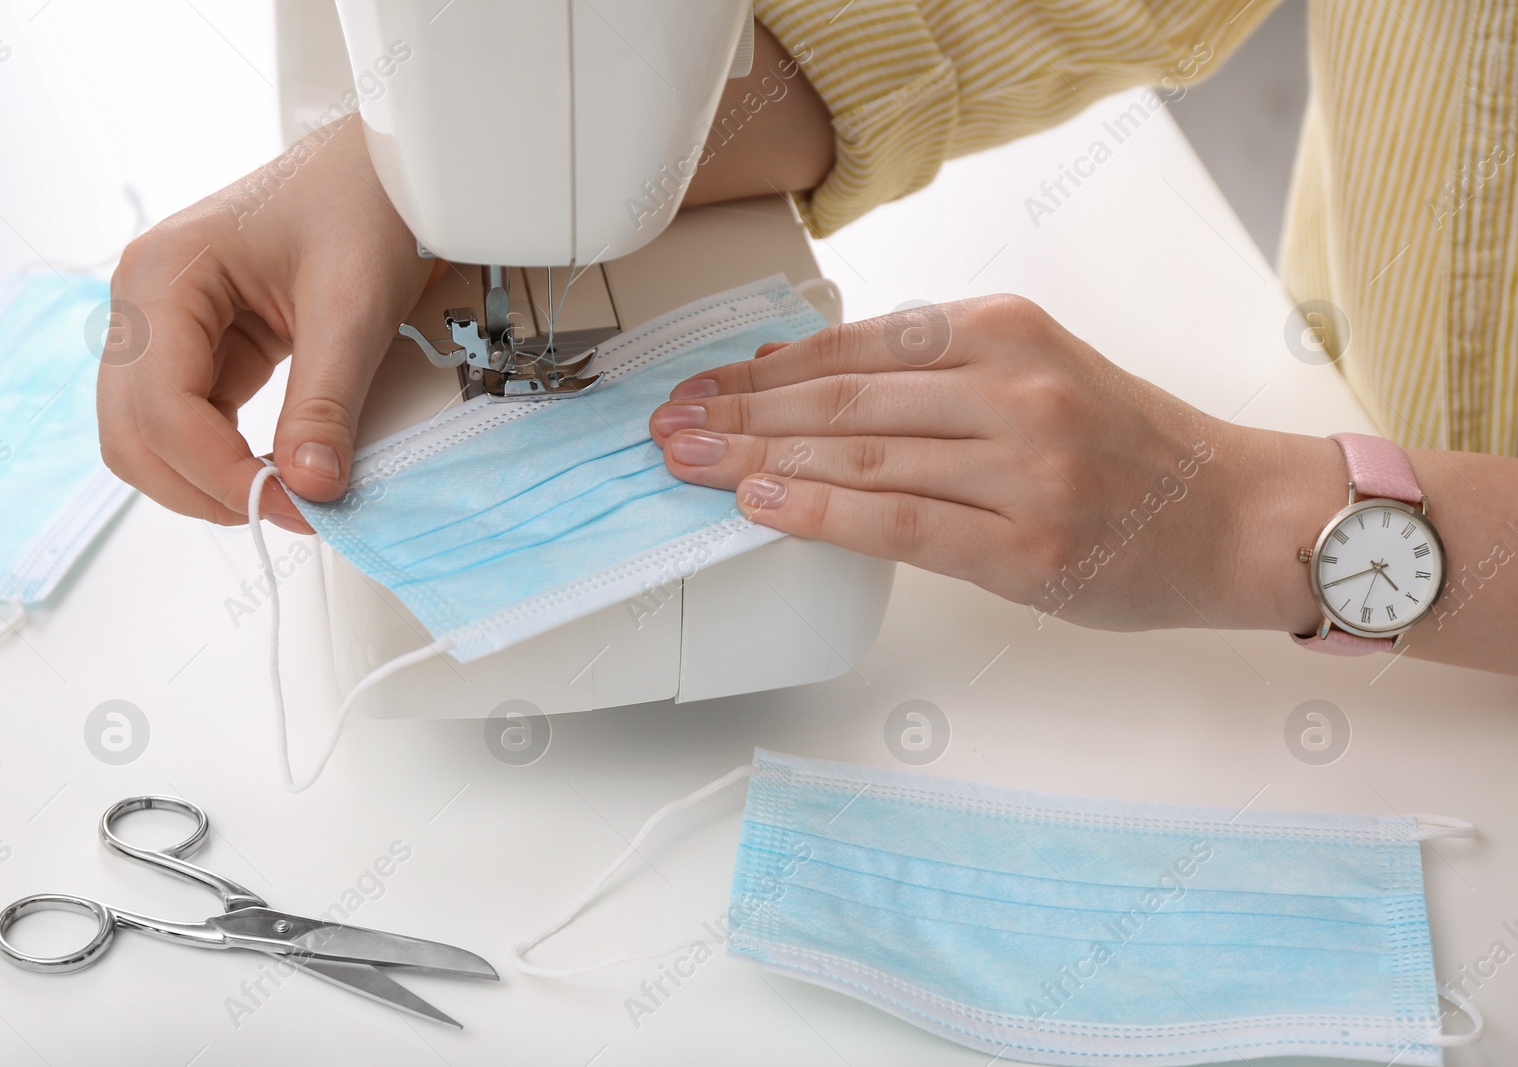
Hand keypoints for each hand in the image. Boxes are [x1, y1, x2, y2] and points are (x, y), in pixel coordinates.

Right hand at [97, 116, 437, 530]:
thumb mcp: (352, 306)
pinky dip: (225, 459)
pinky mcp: (203, 348)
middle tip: (287, 514)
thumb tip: (311, 487)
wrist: (384, 167)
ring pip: (151, 439)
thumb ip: (327, 402)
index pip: (160, 407)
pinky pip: (191, 423)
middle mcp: (145, 301)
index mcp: (162, 275)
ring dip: (208, 481)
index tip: (287, 506)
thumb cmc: (363, 202)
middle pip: (132, 434)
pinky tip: (280, 469)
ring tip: (288, 495)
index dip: (217, 472)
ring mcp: (166, 327)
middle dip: (202, 487)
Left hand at [649, 295, 1338, 633]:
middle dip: (740, 413)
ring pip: (862, 457)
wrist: (1234, 515)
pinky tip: (761, 505)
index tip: (702, 385)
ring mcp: (1022, 467)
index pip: (858, 344)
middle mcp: (1012, 388)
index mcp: (1007, 331)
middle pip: (844, 398)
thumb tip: (796, 375)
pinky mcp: (1026, 544)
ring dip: (759, 460)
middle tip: (668, 428)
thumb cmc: (1127, 445)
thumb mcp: (1033, 370)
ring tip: (690, 465)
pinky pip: (900, 523)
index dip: (765, 369)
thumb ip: (928, 370)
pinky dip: (820, 513)